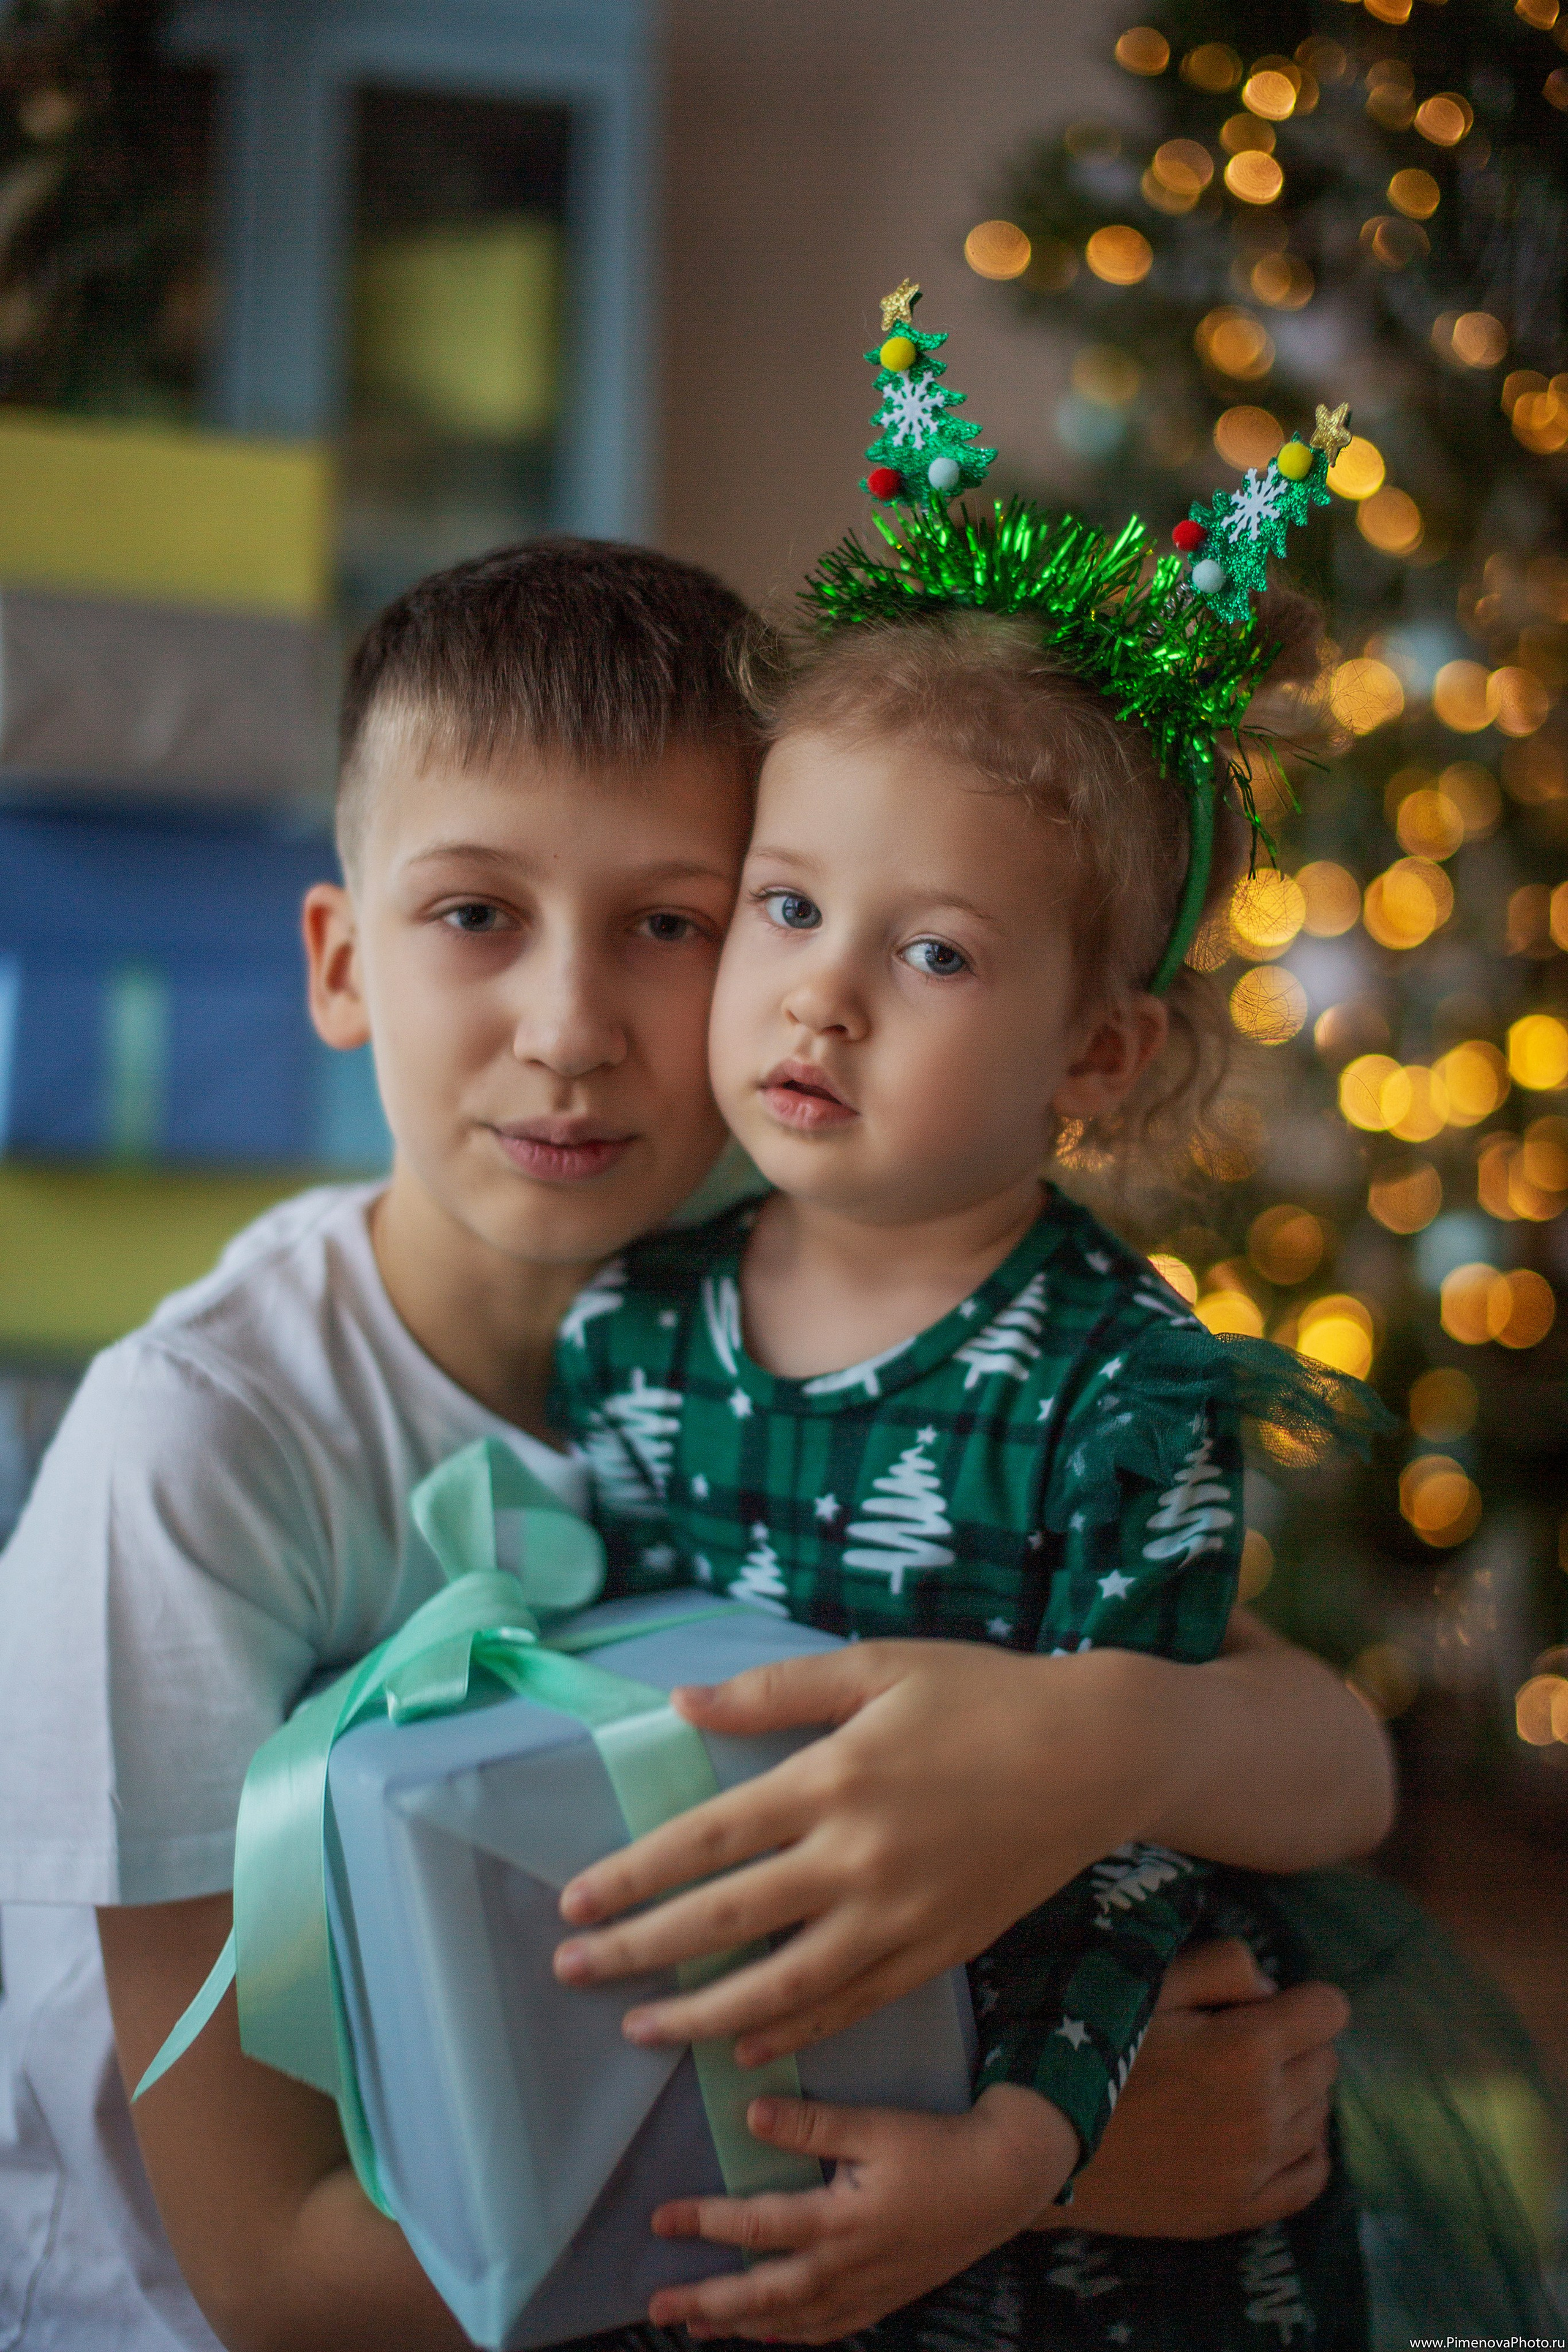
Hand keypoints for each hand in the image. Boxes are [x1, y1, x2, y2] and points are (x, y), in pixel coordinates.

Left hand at [554, 1639, 1173, 2062]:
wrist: (1098, 1753)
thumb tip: (682, 1703)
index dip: (632, 1876)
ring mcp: (900, 1915)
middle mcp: (857, 1858)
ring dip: (701, 2013)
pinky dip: (794, 2031)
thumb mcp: (878, 1665)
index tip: (573, 1902)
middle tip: (571, 1974)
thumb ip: (775, 1689)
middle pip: (725, 1919)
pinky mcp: (939, 1949)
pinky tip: (745, 2046)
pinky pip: (852, 2004)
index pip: (705, 1841)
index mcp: (832, 1779)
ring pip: (782, 1985)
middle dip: (639, 1952)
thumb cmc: (982, 1694)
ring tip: (640, 2031)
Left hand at [647, 2084, 1075, 2343]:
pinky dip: (793, 2336)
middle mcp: (845, 2268)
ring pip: (791, 2321)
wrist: (1002, 2183)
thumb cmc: (937, 2148)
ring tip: (697, 2328)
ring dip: (739, 2325)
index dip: (705, 2223)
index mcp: (838, 2221)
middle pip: (763, 2295)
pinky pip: (828, 2329)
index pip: (756, 2226)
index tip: (660, 2221)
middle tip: (659, 2308)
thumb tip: (750, 2115)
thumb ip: (812, 2126)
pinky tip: (771, 2336)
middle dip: (708, 2302)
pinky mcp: (884, 2298)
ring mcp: (866, 2291)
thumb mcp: (875, 2126)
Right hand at [1035, 1938, 1348, 2239]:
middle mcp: (1265, 2112)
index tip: (1267, 2002)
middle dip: (1297, 2041)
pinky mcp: (1238, 2210)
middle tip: (1240, 2038)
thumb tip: (1271, 1988)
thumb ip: (1222, 1967)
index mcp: (1246, 2049)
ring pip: (1319, 2115)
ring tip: (1239, 2083)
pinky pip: (1311, 2177)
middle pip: (1326, 2061)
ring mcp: (1255, 2169)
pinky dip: (1304, 2149)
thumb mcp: (1147, 1982)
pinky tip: (1271, 2133)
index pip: (1329, 2011)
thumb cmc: (1092, 2048)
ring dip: (1295, 2091)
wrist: (1043, 2142)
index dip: (1304, 1997)